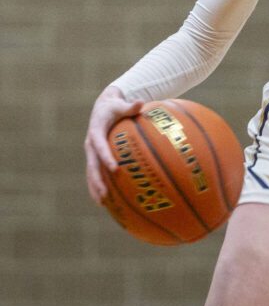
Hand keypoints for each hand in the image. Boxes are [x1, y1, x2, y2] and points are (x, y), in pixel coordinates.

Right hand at [83, 86, 143, 204]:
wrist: (102, 106)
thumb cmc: (115, 106)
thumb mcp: (121, 104)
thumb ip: (131, 106)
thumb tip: (141, 101)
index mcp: (96, 131)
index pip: (99, 146)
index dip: (106, 157)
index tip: (115, 169)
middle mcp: (90, 144)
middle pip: (92, 165)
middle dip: (97, 180)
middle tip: (105, 194)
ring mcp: (91, 152)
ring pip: (91, 173)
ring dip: (95, 188)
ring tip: (102, 204)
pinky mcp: (95, 157)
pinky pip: (95, 173)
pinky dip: (98, 185)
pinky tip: (106, 200)